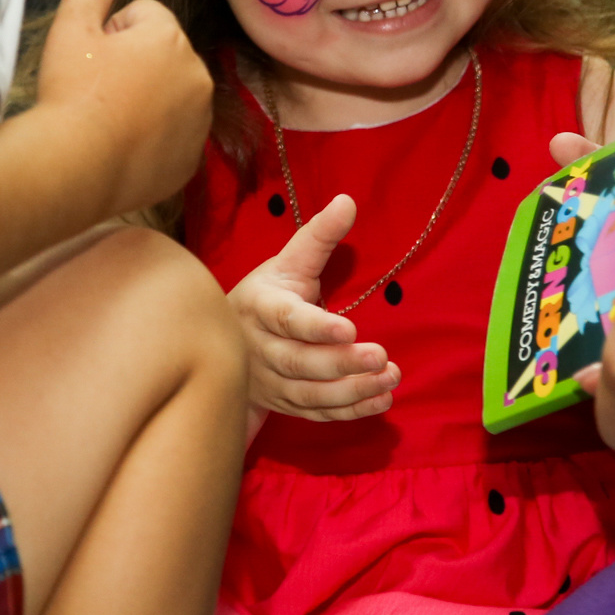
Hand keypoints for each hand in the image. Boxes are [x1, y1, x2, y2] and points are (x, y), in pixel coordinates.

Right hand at [37, 0, 213, 218]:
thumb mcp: (70, 30)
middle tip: (97, 89)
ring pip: (172, 96)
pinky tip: (122, 148)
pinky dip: (154, 139)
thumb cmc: (72, 93)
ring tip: (109, 120)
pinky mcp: (190, 161)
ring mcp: (199, 122)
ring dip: (148, 100)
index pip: (143, 15)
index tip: (91, 58)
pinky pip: (173, 137)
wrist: (75, 170)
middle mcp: (197, 75)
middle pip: (162, 54)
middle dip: (135, 63)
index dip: (110, 31)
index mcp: (171, 38)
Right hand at [227, 193, 400, 420]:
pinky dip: (350, 411)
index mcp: (262, 307)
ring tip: (389, 377)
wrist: (225, 342)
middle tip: (381, 357)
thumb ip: (319, 236)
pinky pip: (317, 413)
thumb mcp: (288, 262)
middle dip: (341, 364)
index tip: (352, 329)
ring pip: (310, 394)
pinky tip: (381, 400)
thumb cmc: (268, 294)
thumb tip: (349, 201)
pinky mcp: (285, 404)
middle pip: (299, 363)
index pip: (287, 320)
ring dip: (352, 390)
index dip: (316, 328)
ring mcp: (272, 382)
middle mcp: (263, 349)